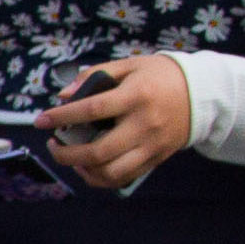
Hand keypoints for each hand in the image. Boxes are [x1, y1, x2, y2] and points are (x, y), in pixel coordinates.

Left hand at [36, 56, 196, 189]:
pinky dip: (100, 178)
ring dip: (82, 170)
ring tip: (70, 157)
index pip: (92, 109)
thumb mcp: (130, 65)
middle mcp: (144, 125)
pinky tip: (88, 167)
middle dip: (66, 153)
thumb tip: (63, 94)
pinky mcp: (156, 159)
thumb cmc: (160, 76)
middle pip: (98, 151)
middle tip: (54, 144)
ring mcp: (151, 146)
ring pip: (110, 172)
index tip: (41, 120)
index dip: (63, 116)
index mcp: (136, 96)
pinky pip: (123, 178)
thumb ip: (95, 75)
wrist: (202, 94)